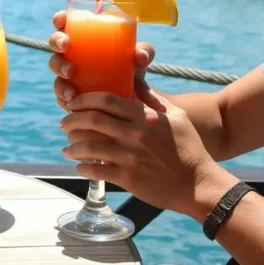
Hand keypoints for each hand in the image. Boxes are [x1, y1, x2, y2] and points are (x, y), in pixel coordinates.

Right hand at [47, 10, 155, 110]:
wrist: (130, 100)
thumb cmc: (130, 70)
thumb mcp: (139, 60)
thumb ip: (144, 53)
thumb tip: (140, 55)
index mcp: (84, 38)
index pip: (66, 23)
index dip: (59, 19)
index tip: (61, 20)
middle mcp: (72, 53)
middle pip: (56, 42)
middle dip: (57, 41)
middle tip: (66, 46)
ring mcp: (67, 73)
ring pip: (55, 66)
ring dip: (59, 68)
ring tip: (70, 73)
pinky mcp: (67, 92)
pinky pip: (59, 92)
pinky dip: (63, 93)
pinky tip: (71, 97)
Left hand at [60, 88, 232, 219]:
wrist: (199, 185)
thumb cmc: (189, 148)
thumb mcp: (176, 117)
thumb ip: (152, 98)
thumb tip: (135, 79)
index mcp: (145, 116)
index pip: (106, 99)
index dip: (84, 99)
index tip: (73, 102)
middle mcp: (134, 134)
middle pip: (92, 120)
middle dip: (72, 120)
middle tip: (64, 122)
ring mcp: (130, 156)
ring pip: (89, 146)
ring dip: (73, 146)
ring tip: (67, 147)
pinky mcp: (128, 178)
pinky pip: (97, 170)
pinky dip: (84, 167)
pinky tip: (79, 166)